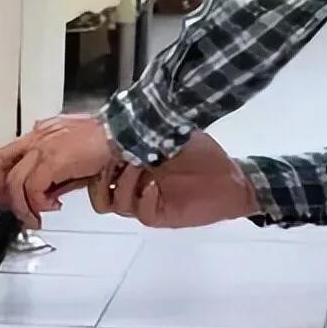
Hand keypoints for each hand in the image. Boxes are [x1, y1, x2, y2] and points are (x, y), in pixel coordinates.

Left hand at [0, 114, 115, 227]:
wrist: (124, 134)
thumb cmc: (109, 141)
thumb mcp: (77, 157)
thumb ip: (59, 172)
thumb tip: (49, 193)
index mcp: (42, 133)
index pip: (6, 154)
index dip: (0, 179)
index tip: (8, 197)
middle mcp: (37, 137)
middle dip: (1, 193)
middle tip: (14, 211)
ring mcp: (43, 147)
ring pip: (14, 181)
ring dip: (22, 206)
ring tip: (34, 218)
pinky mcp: (53, 160)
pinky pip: (32, 188)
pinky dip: (38, 204)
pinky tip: (52, 207)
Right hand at [88, 131, 258, 227]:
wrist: (231, 179)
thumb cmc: (204, 156)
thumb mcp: (176, 134)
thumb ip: (154, 128)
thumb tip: (133, 112)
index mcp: (133, 165)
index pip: (100, 168)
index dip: (95, 160)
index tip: (102, 144)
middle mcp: (134, 185)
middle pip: (98, 190)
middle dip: (103, 174)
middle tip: (116, 157)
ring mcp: (144, 201)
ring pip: (114, 202)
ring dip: (124, 183)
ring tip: (140, 166)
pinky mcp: (158, 215)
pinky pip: (140, 212)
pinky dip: (143, 198)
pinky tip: (155, 185)